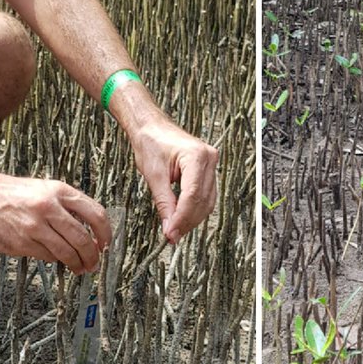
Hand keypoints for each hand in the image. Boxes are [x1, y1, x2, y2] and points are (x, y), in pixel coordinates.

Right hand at [0, 172, 111, 272]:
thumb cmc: (15, 193)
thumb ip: (69, 207)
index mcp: (60, 191)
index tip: (106, 244)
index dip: (106, 233)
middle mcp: (48, 207)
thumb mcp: (46, 189)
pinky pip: (47, 256)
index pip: (96, 214)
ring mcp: (34, 226)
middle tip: (94, 263)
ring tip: (80, 268)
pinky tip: (55, 258)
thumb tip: (93, 233)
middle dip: (93, 255)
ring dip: (77, 264)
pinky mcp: (21, 242)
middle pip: (83, 238)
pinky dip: (55, 259)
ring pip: (66, 252)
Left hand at [129, 118, 218, 243]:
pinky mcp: (208, 169)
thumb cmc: (150, 143)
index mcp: (197, 156)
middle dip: (187, 221)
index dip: (182, 218)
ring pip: (207, 201)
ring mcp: (211, 164)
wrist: (151, 127)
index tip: (170, 234)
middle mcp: (209, 159)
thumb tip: (169, 229)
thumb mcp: (154, 176)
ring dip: (192, 218)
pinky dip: (194, 209)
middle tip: (171, 236)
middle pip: (203, 200)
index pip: (193, 195)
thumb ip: (164, 203)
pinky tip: (182, 218)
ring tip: (175, 230)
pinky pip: (206, 195)